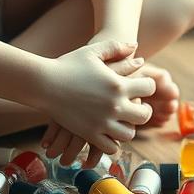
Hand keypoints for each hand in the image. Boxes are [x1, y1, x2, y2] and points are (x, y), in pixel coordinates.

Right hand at [35, 39, 155, 159]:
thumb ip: (115, 47)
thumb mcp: (92, 51)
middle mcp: (114, 105)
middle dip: (144, 111)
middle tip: (138, 108)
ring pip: (129, 134)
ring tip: (123, 122)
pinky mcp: (90, 134)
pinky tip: (108, 133)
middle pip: (144, 115)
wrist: (44, 83)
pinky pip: (111, 147)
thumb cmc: (67, 64)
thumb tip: (135, 46)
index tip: (142, 87)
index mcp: (118, 84)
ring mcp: (102, 122)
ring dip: (129, 128)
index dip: (148, 86)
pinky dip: (113, 143)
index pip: (149, 88)